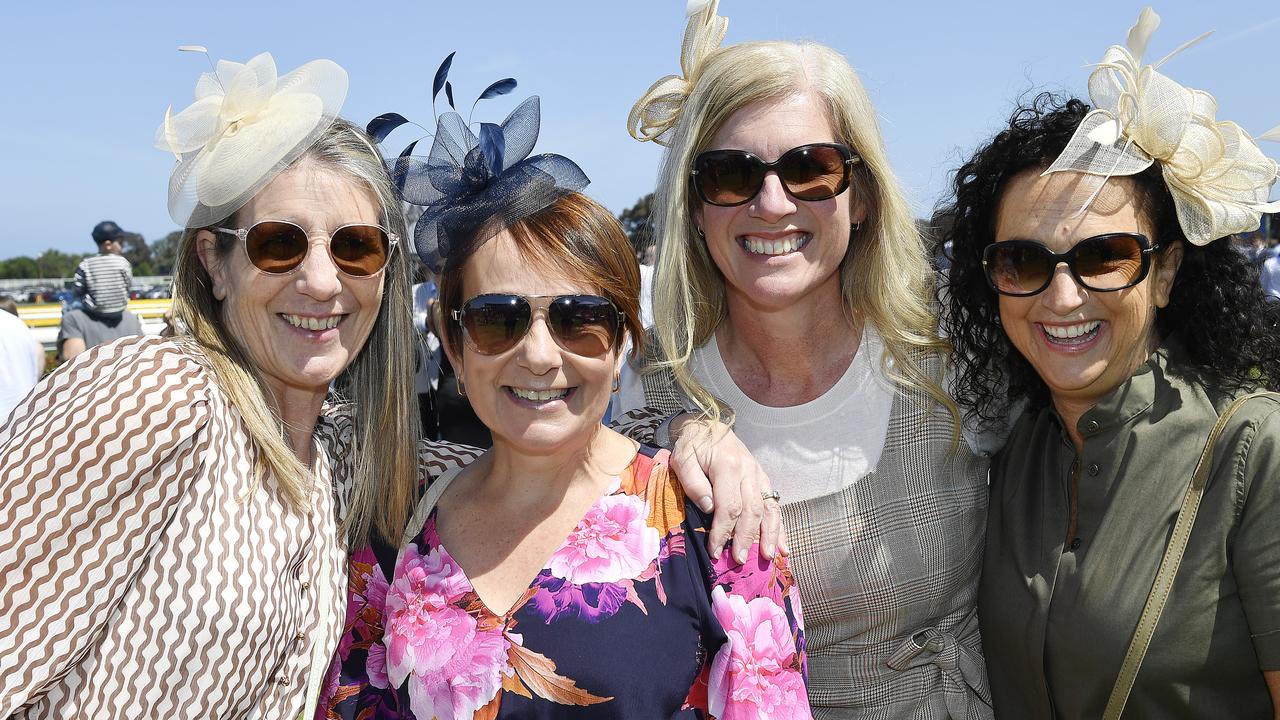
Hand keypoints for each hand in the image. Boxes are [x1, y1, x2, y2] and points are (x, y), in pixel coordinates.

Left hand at [668, 414, 785, 563]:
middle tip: (739, 561)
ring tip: (768, 558)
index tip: (715, 551)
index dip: (722, 532)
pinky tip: (783, 546)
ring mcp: (759, 475)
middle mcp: (748, 471)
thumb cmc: (693, 445)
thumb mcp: (682, 459)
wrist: (708, 425)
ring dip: (769, 535)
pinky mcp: (763, 479)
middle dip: (746, 539)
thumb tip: (709, 508)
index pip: (729, 506)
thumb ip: (693, 483)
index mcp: (728, 466)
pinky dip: (780, 527)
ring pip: (769, 509)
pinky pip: (775, 505)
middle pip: (752, 511)